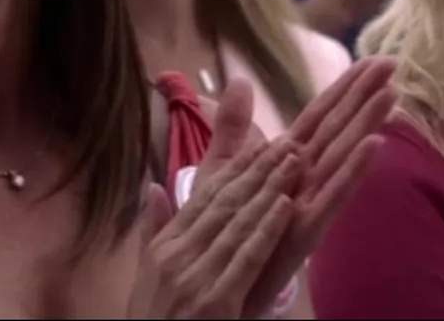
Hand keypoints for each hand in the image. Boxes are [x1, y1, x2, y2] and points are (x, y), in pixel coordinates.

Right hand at [127, 83, 302, 318]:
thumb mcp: (149, 277)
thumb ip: (154, 231)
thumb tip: (151, 187)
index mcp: (164, 248)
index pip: (204, 197)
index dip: (236, 168)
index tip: (262, 143)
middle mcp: (176, 257)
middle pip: (224, 203)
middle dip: (258, 170)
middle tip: (288, 141)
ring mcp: (193, 279)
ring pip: (238, 223)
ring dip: (269, 189)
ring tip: (295, 162)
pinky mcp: (214, 303)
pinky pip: (245, 258)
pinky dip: (266, 230)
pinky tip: (286, 206)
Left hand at [199, 57, 397, 317]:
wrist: (208, 288)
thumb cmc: (217, 233)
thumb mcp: (219, 171)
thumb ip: (232, 130)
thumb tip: (241, 81)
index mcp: (285, 164)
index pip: (319, 117)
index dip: (343, 88)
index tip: (371, 60)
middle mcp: (304, 181)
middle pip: (338, 130)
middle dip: (364, 97)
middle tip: (393, 62)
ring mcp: (307, 205)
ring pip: (342, 157)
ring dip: (367, 126)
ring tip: (393, 95)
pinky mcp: (305, 231)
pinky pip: (332, 197)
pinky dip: (353, 171)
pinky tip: (374, 145)